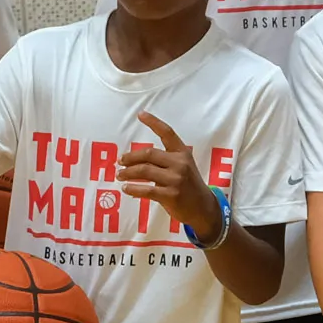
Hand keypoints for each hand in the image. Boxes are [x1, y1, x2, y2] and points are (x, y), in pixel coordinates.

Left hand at [117, 112, 219, 234]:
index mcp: (182, 153)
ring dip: (127, 173)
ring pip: (144, 171)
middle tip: (120, 162)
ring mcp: (176, 179)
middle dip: (130, 157)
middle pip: (148, 154)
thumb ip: (165, 160)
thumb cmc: (189, 186)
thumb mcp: (183, 167)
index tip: (140, 114)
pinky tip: (126, 188)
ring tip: (120, 175)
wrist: (203, 207)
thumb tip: (136, 159)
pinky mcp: (171, 195)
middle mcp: (180, 163)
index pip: (167, 133)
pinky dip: (133, 188)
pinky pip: (146, 189)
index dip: (153, 122)